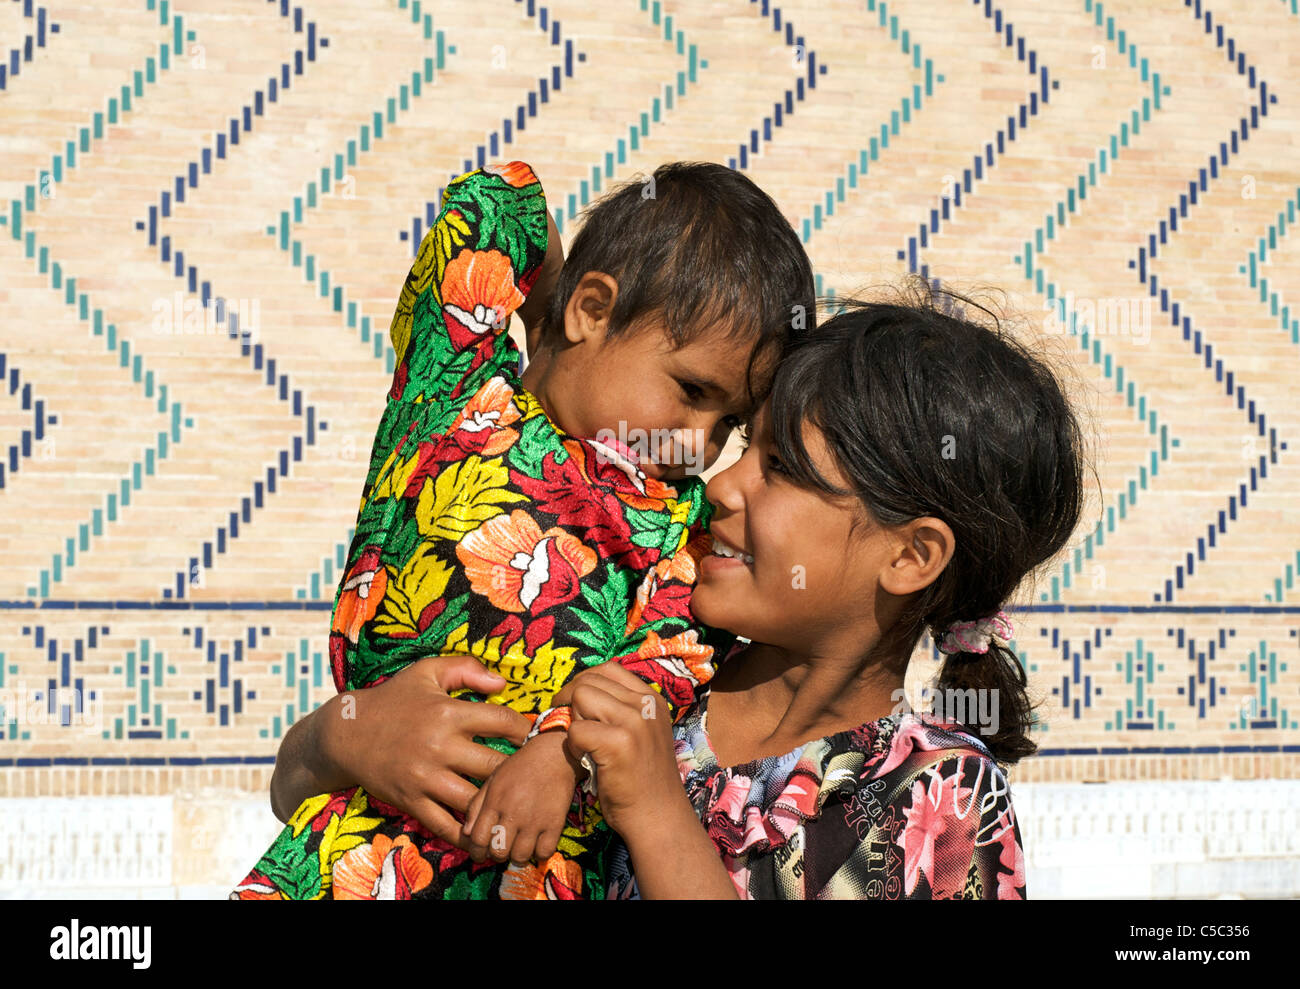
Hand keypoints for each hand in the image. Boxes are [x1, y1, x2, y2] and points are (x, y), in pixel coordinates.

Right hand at [320, 655, 533, 849]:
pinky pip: (445, 825)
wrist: (345, 734)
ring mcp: (425, 778)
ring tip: (515, 807)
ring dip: (497, 805)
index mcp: (449, 713)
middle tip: (533, 776)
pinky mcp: (411, 801)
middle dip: (519, 772)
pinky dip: (467, 833)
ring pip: (475, 800)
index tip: (536, 737)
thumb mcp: (427, 672)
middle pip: (496, 766)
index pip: (504, 722)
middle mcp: (440, 746)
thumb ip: (466, 669)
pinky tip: (484, 832)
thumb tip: (503, 683)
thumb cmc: (394, 699)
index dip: (527, 730)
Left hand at [461, 731, 582, 864]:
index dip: (476, 852)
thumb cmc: (520, 767)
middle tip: (502, 849)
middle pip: (499, 852)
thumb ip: (476, 806)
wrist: (554, 755)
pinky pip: (544, 853)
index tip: (481, 855)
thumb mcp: (493, 780)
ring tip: (520, 847)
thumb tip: (466, 833)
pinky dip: (540, 853)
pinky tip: (538, 843)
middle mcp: (513, 813)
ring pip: (521, 856)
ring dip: (518, 856)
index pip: (478, 839)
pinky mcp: (555, 823)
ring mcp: (535, 820)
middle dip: (497, 855)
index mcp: (495, 802)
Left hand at [562, 663, 685, 837]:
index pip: (609, 669)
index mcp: (652, 699)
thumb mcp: (642, 733)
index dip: (584, 683)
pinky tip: (585, 760)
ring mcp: (634, 722)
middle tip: (571, 727)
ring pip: (580, 697)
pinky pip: (576, 730)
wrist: (658, 818)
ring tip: (583, 744)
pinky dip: (572, 745)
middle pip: (589, 680)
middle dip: (571, 700)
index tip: (576, 705)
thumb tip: (580, 690)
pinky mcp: (619, 743)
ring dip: (573, 720)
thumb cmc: (641, 780)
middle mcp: (646, 705)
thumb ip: (622, 709)